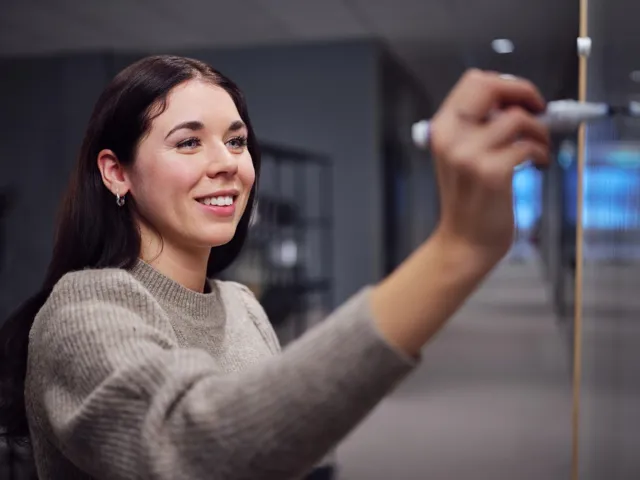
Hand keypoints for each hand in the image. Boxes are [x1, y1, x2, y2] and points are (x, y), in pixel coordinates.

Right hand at [429, 69, 550, 266]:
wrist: (464, 242)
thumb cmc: (469, 201)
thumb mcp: (460, 156)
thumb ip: (477, 127)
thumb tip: (515, 102)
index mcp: (442, 129)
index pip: (474, 81)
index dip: (505, 84)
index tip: (521, 99)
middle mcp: (451, 138)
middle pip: (491, 87)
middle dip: (524, 93)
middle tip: (538, 109)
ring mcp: (469, 156)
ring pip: (517, 118)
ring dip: (539, 131)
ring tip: (539, 147)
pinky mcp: (491, 173)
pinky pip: (528, 146)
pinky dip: (541, 153)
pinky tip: (538, 165)